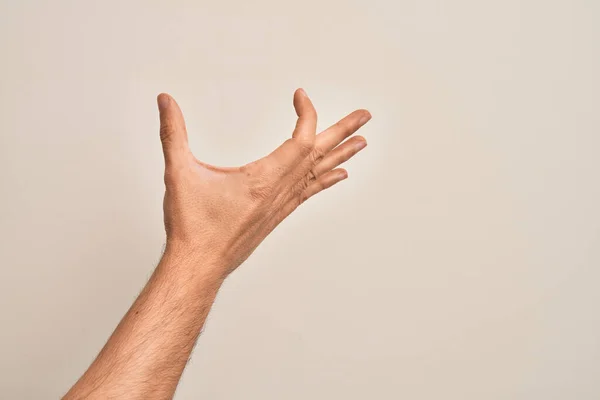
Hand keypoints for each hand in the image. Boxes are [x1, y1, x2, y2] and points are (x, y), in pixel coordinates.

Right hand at [158, 89, 370, 276]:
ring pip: (318, 173)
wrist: (199, 266)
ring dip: (341, 154)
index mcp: (264, 178)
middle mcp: (280, 191)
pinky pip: (310, 192)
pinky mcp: (277, 215)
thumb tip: (165, 101)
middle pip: (319, 154)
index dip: (306, 113)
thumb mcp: (178, 172)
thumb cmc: (193, 225)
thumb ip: (172, 133)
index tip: (300, 94)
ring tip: (362, 142)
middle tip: (365, 115)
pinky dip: (326, 180)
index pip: (300, 139)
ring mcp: (282, 205)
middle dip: (344, 132)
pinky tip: (339, 175)